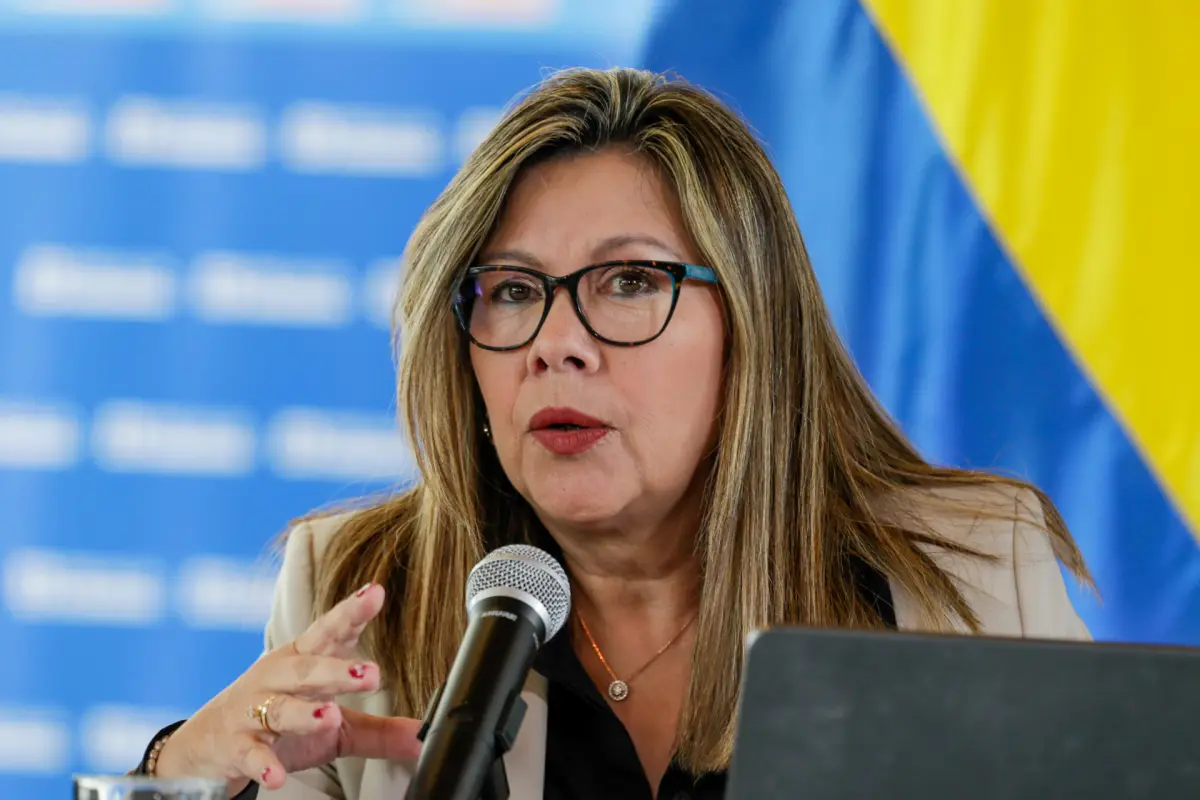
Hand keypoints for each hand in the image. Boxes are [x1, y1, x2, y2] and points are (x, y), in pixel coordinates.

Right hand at [154, 584, 421, 794]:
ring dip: (304, 713)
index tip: (376, 593)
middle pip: (309, 668)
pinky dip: (263, 763)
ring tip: (328, 716)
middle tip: (370, 673)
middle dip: (338, 669)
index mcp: (304, 662)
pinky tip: (277, 774)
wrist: (207, 745)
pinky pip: (251, 753)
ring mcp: (254, 710)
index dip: (352, 612)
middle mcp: (278, 678)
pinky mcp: (236, 745)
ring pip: (281, 708)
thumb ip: (379, 730)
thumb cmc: (280, 721)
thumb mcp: (334, 727)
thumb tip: (423, 737)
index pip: (331, 633)